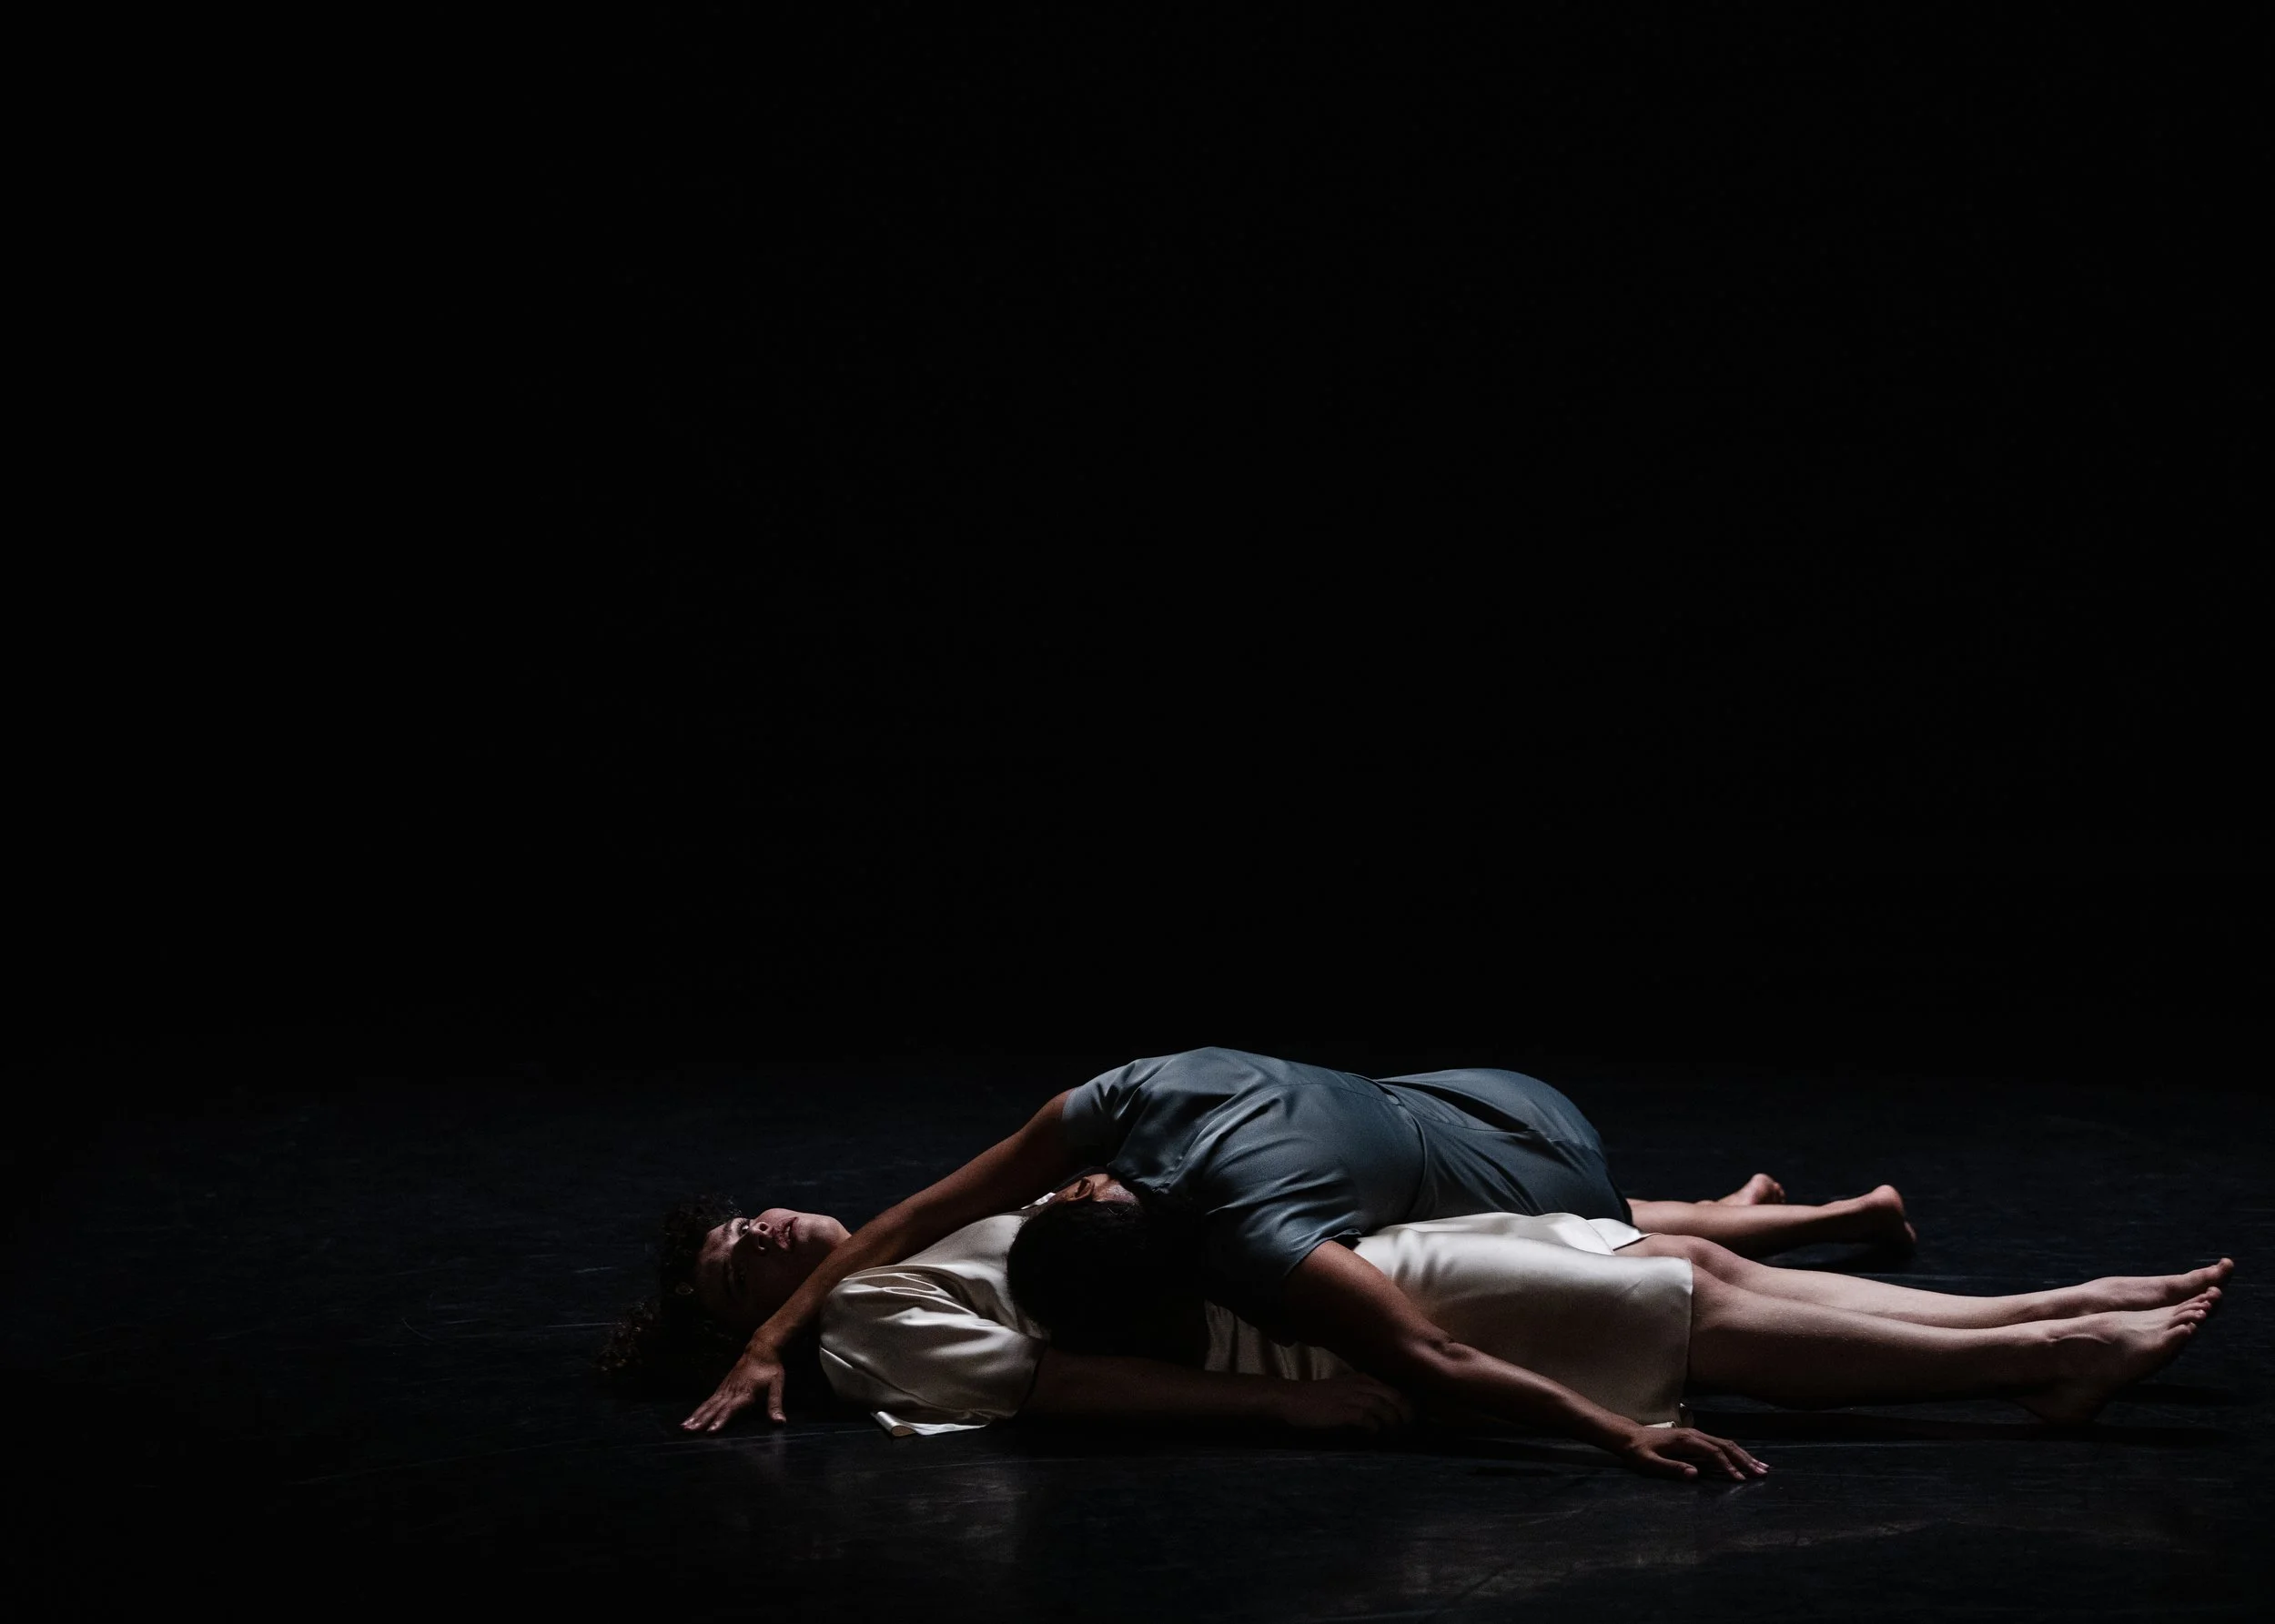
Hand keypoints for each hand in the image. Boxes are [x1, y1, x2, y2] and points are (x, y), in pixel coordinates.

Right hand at [682, 1342, 786, 1432]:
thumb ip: (775, 1405)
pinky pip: (708, 1400)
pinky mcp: (722, 1387)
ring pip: (708, 1405)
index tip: (710, 1431)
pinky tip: (691, 1417)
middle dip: (701, 1421)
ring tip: (684, 1427)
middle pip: (714, 1409)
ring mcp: (725, 1389)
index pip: (731, 1409)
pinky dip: (699, 1410)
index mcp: (745, 1394)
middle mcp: (732, 1392)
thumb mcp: (777, 1386)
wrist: (761, 1350)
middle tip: (688, 1431)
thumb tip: (780, 1423)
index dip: (721, 1420)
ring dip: (696, 1416)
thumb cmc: (771, 1370)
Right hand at [1269, 1375, 1415, 1435]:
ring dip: (1392, 1422)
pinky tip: (1372, 1435)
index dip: (1406, 1406)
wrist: (1291, 1399)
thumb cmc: (1316, 1399)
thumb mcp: (1344, 1391)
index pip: (1395, 1389)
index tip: (1409, 1421)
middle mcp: (1360, 1384)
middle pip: (1395, 1396)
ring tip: (1393, 1436)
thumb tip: (1383, 1415)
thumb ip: (1362, 1397)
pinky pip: (1367, 1418)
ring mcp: (1351, 1396)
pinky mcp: (1342, 1410)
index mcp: (1362, 1379)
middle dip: (1405, 1415)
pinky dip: (1374, 1427)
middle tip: (1406, 1431)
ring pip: (1384, 1406)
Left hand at [1610, 1424, 1767, 1481]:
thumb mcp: (1650, 1463)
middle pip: (1725, 1445)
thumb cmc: (1638, 1452)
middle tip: (1763, 1472)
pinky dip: (1734, 1452)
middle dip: (1745, 1459)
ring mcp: (1696, 1435)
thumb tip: (1695, 1475)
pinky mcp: (1695, 1438)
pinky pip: (1719, 1444)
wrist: (1629, 1437)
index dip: (1729, 1466)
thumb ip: (1672, 1468)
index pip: (1714, 1453)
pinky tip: (1743, 1460)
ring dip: (1743, 1455)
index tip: (1741, 1479)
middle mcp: (1694, 1434)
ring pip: (1725, 1443)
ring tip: (1761, 1467)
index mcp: (1686, 1440)